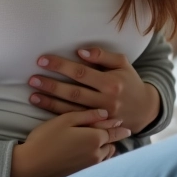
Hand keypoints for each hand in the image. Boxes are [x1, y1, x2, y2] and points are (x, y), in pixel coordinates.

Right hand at [9, 108, 131, 176]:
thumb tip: (106, 114)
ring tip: (104, 145)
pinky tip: (92, 156)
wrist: (31, 166)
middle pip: (111, 145)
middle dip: (112, 139)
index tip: (126, 126)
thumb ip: (88, 116)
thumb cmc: (46, 138)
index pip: (113, 131)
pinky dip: (98, 160)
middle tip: (113, 133)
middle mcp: (96, 155)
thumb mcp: (65, 120)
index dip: (119, 128)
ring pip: (105, 157)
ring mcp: (90, 168)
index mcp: (94, 138)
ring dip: (106, 150)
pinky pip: (97, 166)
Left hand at [28, 47, 160, 134]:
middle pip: (74, 92)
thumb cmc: (129, 81)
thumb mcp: (122, 63)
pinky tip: (44, 107)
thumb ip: (102, 56)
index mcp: (111, 83)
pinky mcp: (96, 126)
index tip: (43, 60)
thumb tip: (80, 51)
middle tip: (32, 78)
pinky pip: (74, 120)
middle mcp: (105, 102)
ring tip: (33, 94)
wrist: (143, 110)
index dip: (61, 66)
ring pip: (71, 109)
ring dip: (50, 102)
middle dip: (51, 85)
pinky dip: (57, 114)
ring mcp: (100, 117)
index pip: (81, 73)